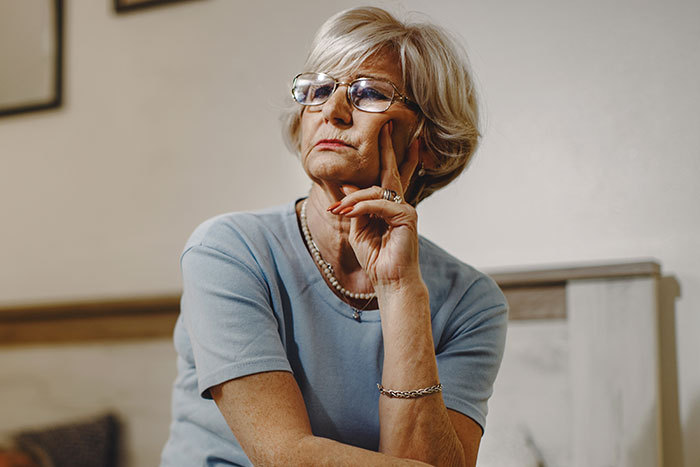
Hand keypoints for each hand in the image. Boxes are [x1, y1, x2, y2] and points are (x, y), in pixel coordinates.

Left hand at [328, 121, 420, 288]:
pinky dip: (362, 206)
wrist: (389, 280)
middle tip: (385, 125)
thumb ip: (356, 207)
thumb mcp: (359, 229)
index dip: (387, 156)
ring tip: (339, 209)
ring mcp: (405, 209)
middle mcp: (400, 204)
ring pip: (377, 190)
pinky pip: (380, 203)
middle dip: (388, 148)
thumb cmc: (376, 258)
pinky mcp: (407, 217)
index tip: (384, 134)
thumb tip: (348, 183)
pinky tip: (349, 213)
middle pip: (392, 171)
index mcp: (389, 206)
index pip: (388, 177)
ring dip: (354, 198)